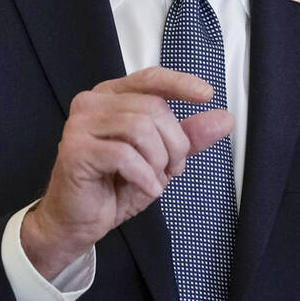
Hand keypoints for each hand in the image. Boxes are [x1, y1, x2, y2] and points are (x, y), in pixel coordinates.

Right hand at [20, 66, 233, 279]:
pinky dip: (144, 175)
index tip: (206, 95)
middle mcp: (92, 103)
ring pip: (140, 128)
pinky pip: (124, 155)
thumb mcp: (160, 159)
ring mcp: (80, 125)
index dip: (179, 83)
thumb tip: (225, 119)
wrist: (77, 222)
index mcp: (112, 97)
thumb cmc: (115, 186)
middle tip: (172, 169)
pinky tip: (145, 187)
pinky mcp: (75, 150)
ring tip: (156, 178)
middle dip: (174, 143)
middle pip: (152, 108)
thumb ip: (188, 137)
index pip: (150, 78)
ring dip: (159, 159)